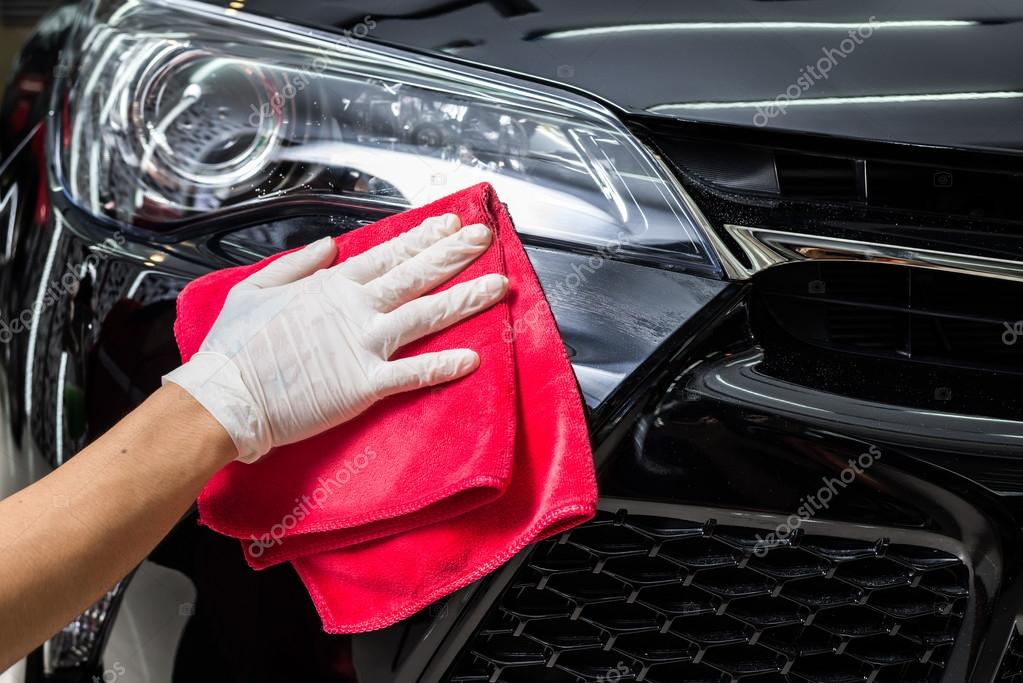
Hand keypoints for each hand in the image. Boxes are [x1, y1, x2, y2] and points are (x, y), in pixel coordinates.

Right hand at [163, 214, 507, 461]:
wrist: (224, 399)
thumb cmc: (234, 349)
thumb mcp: (255, 288)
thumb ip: (297, 263)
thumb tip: (331, 245)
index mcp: (331, 286)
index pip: (388, 254)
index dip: (424, 237)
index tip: (451, 224)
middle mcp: (355, 309)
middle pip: (416, 275)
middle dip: (455, 253)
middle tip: (486, 238)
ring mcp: (363, 345)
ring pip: (426, 315)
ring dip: (466, 299)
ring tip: (500, 286)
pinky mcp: (365, 385)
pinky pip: (413, 374)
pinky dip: (443, 366)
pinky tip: (474, 359)